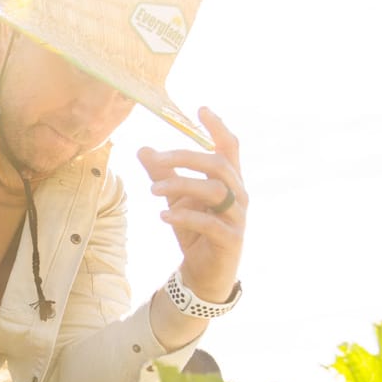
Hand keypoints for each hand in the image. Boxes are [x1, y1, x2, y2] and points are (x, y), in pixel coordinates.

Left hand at [137, 106, 246, 305]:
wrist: (203, 273)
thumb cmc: (194, 231)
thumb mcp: (175, 199)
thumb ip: (163, 174)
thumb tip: (143, 149)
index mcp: (229, 181)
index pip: (230, 148)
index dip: (218, 128)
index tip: (201, 108)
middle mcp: (238, 195)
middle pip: (218, 165)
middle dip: (186, 157)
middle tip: (156, 158)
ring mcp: (237, 218)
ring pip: (214, 191)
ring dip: (181, 185)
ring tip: (152, 189)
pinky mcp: (231, 240)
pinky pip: (210, 223)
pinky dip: (185, 217)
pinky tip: (163, 215)